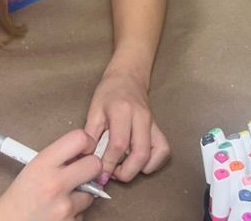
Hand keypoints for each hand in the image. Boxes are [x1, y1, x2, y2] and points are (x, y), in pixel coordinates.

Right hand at [0, 130, 99, 220]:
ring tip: (61, 198)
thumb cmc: (19, 197)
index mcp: (43, 164)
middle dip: (91, 168)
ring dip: (81, 195)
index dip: (87, 142)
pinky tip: (58, 212)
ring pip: (91, 193)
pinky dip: (74, 212)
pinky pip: (83, 213)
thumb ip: (57, 157)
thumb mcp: (33, 168)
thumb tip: (84, 151)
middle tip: (82, 172)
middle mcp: (55, 184)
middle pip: (95, 164)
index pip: (79, 138)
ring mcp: (64, 207)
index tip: (85, 149)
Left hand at [84, 70, 169, 184]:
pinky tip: (139, 162)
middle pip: (141, 153)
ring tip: (124, 167)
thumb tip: (87, 161)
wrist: (127, 77)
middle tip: (113, 174)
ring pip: (156, 153)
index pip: (119, 144)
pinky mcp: (159, 127)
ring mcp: (153, 122)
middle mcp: (141, 117)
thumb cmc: (108, 92)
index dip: (109, 164)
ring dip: (140, 168)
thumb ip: (91, 136)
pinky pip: (163, 150)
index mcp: (122, 111)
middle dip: (126, 172)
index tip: (99, 174)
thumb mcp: (94, 111)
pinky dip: (153, 162)